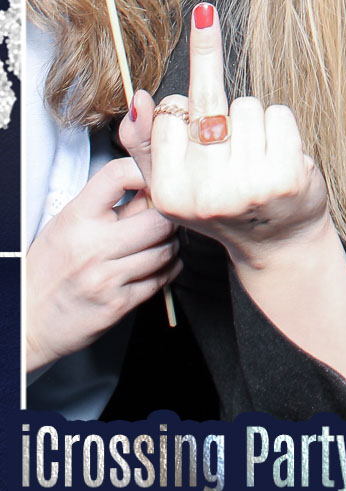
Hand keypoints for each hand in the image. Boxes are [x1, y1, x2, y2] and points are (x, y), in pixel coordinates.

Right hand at [26, 158, 179, 371]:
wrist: (29, 318)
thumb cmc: (49, 267)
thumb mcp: (68, 224)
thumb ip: (106, 206)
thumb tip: (149, 186)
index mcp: (77, 218)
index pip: (118, 176)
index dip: (143, 171)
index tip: (153, 179)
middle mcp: (93, 246)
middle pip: (158, 218)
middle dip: (168, 217)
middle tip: (165, 218)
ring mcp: (106, 277)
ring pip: (165, 250)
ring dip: (171, 245)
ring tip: (160, 243)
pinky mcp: (118, 304)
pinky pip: (161, 280)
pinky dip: (168, 270)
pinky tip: (158, 266)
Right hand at [119, 4, 329, 273]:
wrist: (279, 242)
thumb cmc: (225, 204)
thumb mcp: (177, 183)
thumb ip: (148, 144)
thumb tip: (138, 98)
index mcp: (169, 192)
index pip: (172, 112)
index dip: (188, 115)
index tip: (196, 127)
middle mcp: (203, 193)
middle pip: (209, 102)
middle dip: (210, 64)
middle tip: (209, 28)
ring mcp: (245, 185)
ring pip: (247, 105)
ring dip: (255, 124)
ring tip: (257, 161)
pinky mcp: (284, 176)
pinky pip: (278, 113)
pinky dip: (282, 128)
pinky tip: (281, 160)